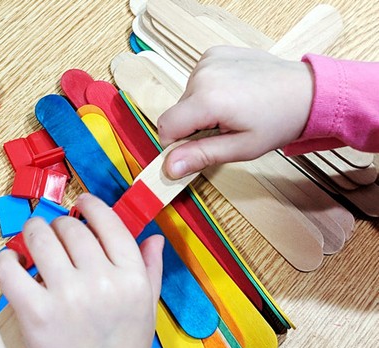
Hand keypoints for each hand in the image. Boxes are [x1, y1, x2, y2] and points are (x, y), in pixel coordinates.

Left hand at [0, 193, 163, 347]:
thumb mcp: (146, 309)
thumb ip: (151, 270)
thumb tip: (154, 238)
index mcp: (132, 278)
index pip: (109, 222)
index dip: (91, 205)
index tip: (81, 203)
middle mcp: (102, 281)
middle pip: (71, 228)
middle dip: (60, 225)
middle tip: (53, 234)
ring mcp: (68, 295)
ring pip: (40, 237)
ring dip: (33, 233)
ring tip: (32, 243)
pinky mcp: (36, 311)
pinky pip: (9, 268)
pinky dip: (5, 260)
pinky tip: (11, 263)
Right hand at [158, 46, 314, 177]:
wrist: (307, 92)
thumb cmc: (279, 120)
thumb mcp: (240, 148)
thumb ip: (201, 155)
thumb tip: (169, 167)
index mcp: (208, 99)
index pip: (166, 126)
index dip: (175, 144)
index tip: (197, 149)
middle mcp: (204, 74)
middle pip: (177, 112)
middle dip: (193, 126)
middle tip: (226, 129)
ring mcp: (208, 60)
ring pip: (186, 97)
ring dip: (201, 108)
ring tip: (233, 110)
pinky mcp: (213, 53)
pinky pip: (197, 80)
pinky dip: (208, 91)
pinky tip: (232, 94)